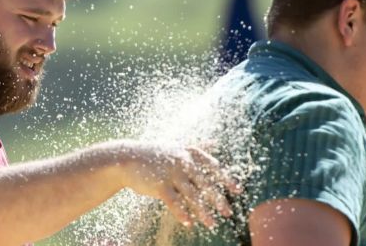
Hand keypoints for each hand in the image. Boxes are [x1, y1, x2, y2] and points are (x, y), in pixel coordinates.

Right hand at [114, 141, 241, 227]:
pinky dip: (182, 213)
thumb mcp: (177, 147)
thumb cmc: (155, 154)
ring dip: (203, 212)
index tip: (238, 190)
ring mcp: (171, 173)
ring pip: (192, 195)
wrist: (127, 158)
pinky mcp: (159, 184)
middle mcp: (183, 161)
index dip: (226, 179)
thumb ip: (197, 146)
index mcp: (189, 153)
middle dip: (218, 200)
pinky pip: (174, 202)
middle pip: (205, 184)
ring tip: (212, 224)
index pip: (213, 166)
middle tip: (228, 213)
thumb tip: (215, 141)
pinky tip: (189, 223)